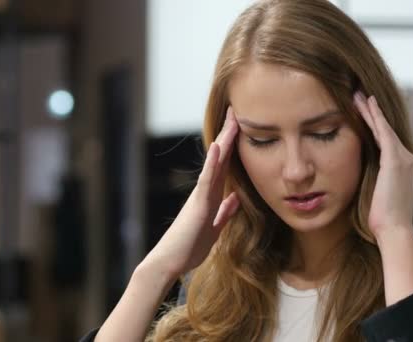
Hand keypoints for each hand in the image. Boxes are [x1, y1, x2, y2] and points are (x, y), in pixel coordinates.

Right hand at [143, 107, 239, 280]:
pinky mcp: (198, 204)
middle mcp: (205, 190)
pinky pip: (207, 180)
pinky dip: (212, 163)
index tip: (241, 126)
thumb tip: (235, 197)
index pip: (225, 165)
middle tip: (237, 110)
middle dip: (229, 134)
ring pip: (215, 162)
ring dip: (224, 141)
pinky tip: (217, 147)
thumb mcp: (215, 227)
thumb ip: (224, 211)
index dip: (233, 146)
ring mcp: (201, 195)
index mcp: (211, 195)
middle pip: (220, 157)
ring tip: (232, 119)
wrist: (171, 262)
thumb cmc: (189, 247)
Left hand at [353, 92, 412, 240]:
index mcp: (400, 166)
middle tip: (358, 94)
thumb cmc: (381, 217)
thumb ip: (369, 178)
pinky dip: (375, 118)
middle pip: (384, 128)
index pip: (383, 138)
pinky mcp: (396, 161)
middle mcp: (405, 158)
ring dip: (371, 110)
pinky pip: (383, 133)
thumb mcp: (373, 192)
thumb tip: (353, 173)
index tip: (360, 109)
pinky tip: (367, 105)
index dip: (372, 123)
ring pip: (383, 127)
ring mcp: (403, 158)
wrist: (394, 230)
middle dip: (371, 111)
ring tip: (358, 94)